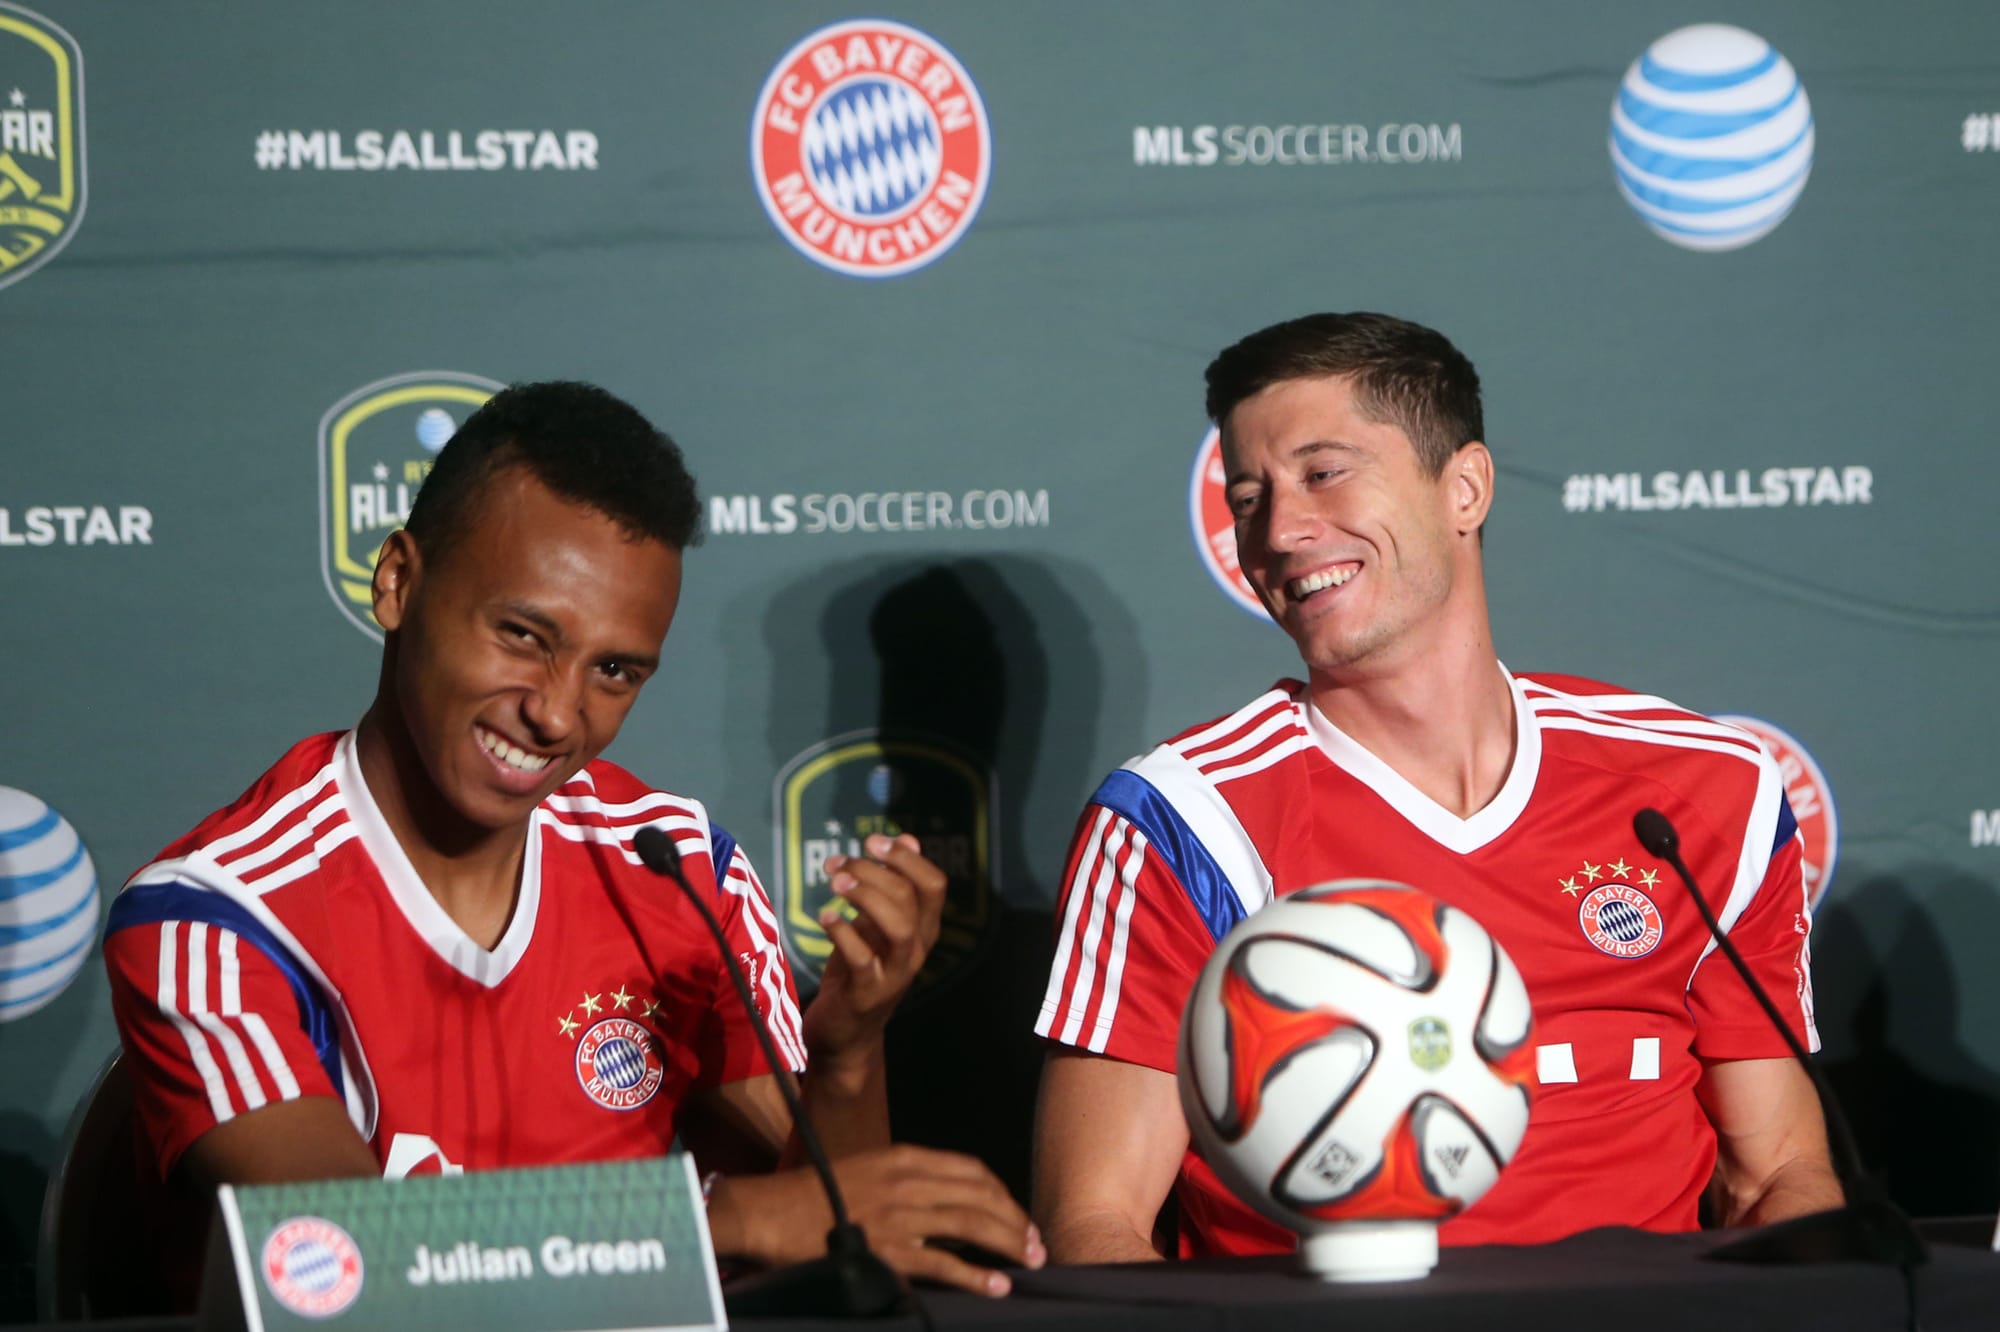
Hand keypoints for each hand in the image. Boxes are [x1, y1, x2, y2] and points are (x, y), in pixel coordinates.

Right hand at [710, 1145, 1042, 1295]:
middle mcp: (908, 1178)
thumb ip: (906, 1181)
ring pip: (970, 1223)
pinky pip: (943, 1261)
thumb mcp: (868, 1170)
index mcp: (904, 1156)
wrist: (769, 1211)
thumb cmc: (814, 1194)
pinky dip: (974, 1275)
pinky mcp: (887, 1247)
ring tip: (1030, 1261)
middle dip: (1015, 1220)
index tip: (1018, 1213)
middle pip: (980, 1195)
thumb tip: (944, 1203)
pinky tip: (996, 1286)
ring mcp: (899, 1213)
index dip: (1002, 1193)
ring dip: (1007, 1243)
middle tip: (1037, 1244)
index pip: (971, 1169)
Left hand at [801, 833, 945, 1064]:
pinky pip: (861, 958)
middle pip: (912, 897)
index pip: (934, 883)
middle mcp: (917, 948)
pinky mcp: (868, 993)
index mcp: (923, 927)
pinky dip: (842, 932)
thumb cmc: (859, 971)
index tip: (872, 841)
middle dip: (874, 871)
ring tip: (835, 884)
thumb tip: (908, 838)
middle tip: (837, 863)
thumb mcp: (875, 923)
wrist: (845, 1034)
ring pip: (900, 925)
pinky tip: (825, 917)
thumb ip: (892, 884)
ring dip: (867, 897)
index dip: (906, 857)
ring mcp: (895, 972)